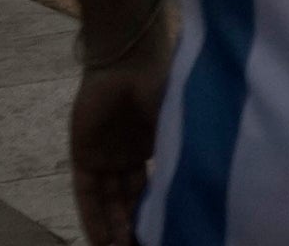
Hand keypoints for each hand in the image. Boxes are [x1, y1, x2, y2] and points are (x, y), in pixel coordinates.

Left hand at [71, 41, 169, 245]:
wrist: (129, 60)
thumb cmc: (162, 82)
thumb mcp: (179, 119)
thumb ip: (186, 149)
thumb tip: (204, 183)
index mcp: (156, 145)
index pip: (156, 187)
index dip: (160, 211)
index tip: (168, 232)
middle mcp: (129, 155)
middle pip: (131, 201)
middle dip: (136, 227)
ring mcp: (106, 157)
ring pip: (109, 203)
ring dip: (114, 229)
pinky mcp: (84, 157)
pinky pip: (87, 194)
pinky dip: (93, 218)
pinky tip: (101, 240)